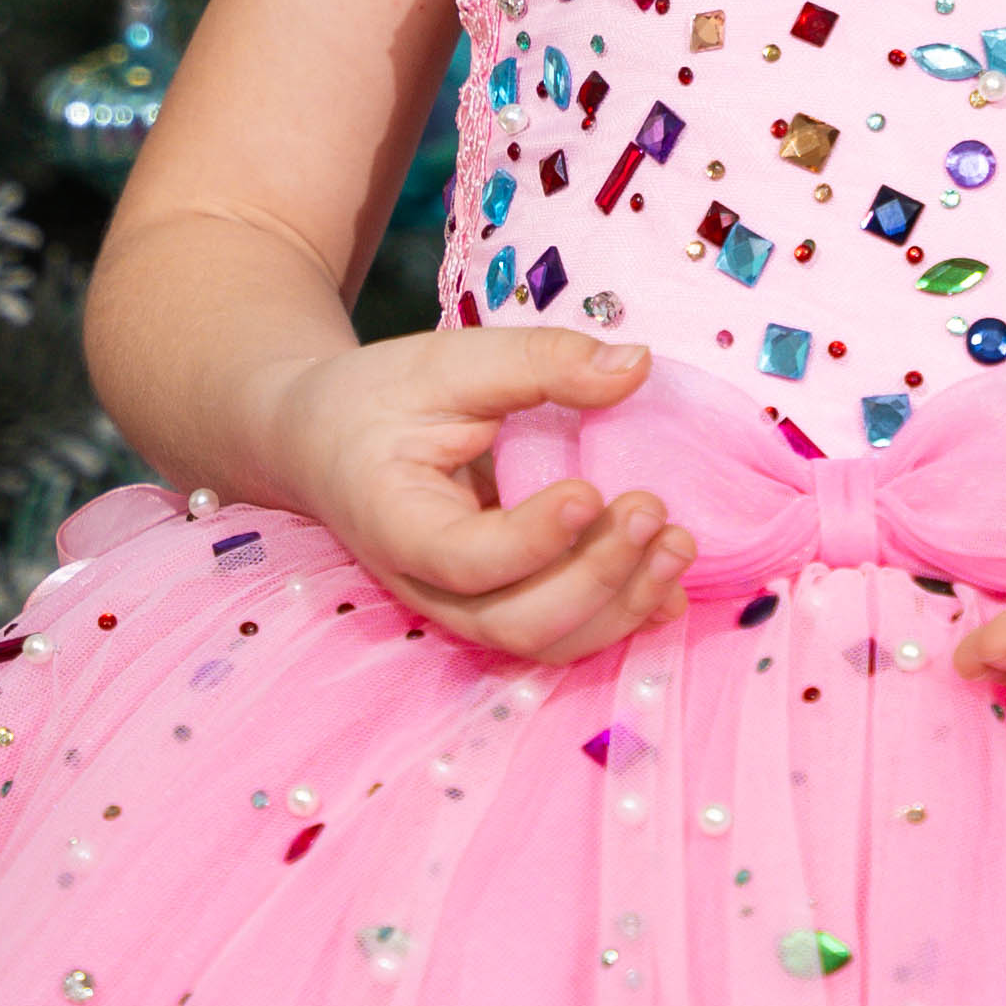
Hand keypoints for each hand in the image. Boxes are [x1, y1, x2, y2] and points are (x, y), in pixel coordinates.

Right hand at [253, 327, 695, 661]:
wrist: (326, 442)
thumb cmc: (380, 398)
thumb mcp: (447, 361)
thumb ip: (539, 362)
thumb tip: (637, 366)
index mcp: (396, 522)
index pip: (465, 559)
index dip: (534, 540)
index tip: (592, 491)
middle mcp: (425, 585)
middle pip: (514, 622)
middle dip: (596, 577)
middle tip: (652, 508)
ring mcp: (461, 606)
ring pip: (544, 643)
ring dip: (621, 606)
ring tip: (678, 543)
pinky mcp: (497, 604)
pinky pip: (560, 634)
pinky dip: (621, 616)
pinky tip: (671, 581)